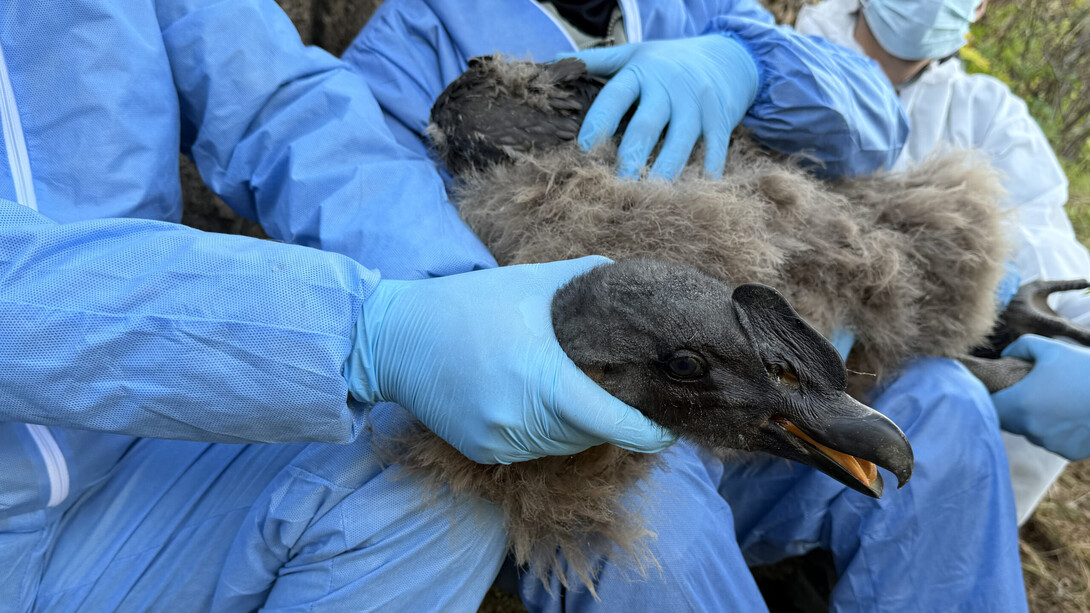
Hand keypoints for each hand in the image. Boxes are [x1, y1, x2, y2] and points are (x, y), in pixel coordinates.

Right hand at [345, 257, 676, 463]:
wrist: (391, 337)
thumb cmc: (465, 304)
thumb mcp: (529, 282)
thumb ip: (584, 278)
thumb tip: (626, 276)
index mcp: (543, 380)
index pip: (615, 424)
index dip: (651, 431)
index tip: (671, 423)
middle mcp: (522, 420)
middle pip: (592, 436)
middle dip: (616, 419)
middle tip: (631, 394)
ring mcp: (500, 441)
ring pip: (563, 445)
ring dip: (581, 426)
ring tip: (586, 392)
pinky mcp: (482, 450)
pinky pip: (532, 447)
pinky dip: (546, 431)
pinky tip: (541, 400)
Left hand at [560, 34, 758, 180]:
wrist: (727, 57)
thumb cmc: (669, 61)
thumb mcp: (634, 54)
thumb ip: (598, 61)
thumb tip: (552, 60)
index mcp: (641, 72)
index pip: (614, 98)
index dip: (598, 124)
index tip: (583, 152)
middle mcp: (669, 87)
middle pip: (645, 127)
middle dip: (629, 159)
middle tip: (614, 188)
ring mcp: (697, 105)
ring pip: (679, 144)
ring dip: (663, 173)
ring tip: (648, 200)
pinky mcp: (721, 121)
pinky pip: (714, 152)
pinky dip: (705, 174)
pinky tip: (692, 197)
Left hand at [991, 335, 1089, 460]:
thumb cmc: (1084, 368)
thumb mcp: (1049, 348)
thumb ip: (1020, 348)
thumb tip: (1005, 356)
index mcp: (1019, 405)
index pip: (989, 407)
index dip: (991, 397)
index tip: (999, 389)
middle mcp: (1031, 429)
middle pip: (1008, 422)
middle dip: (1013, 408)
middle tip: (1029, 392)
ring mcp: (1050, 444)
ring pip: (1031, 432)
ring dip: (1035, 420)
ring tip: (1054, 402)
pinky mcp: (1069, 453)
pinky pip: (1053, 442)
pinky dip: (1056, 432)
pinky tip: (1070, 416)